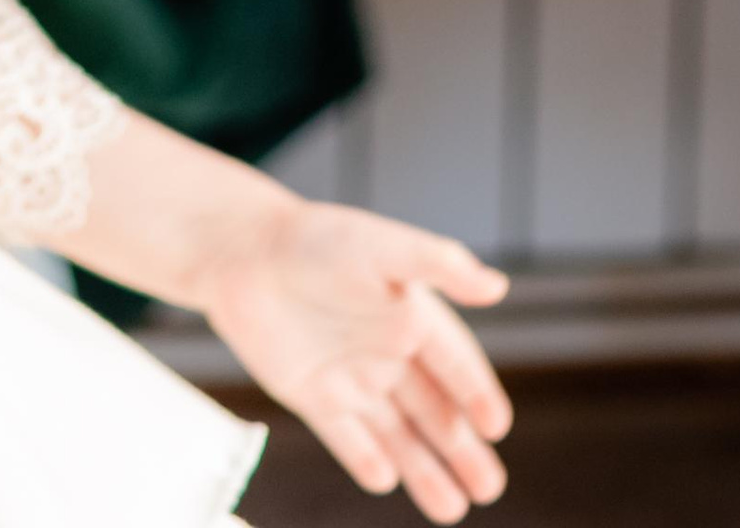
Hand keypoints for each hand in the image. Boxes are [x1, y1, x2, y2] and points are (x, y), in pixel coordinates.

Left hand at [197, 190, 510, 517]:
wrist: (241, 250)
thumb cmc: (314, 239)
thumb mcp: (381, 246)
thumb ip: (438, 264)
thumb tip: (497, 285)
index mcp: (411, 316)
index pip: (455, 365)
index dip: (476, 393)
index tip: (496, 426)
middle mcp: (387, 352)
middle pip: (434, 411)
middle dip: (462, 449)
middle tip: (489, 488)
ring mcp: (351, 377)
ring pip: (397, 434)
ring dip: (425, 470)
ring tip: (453, 509)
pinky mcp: (314, 396)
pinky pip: (346, 438)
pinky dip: (364, 460)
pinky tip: (384, 480)